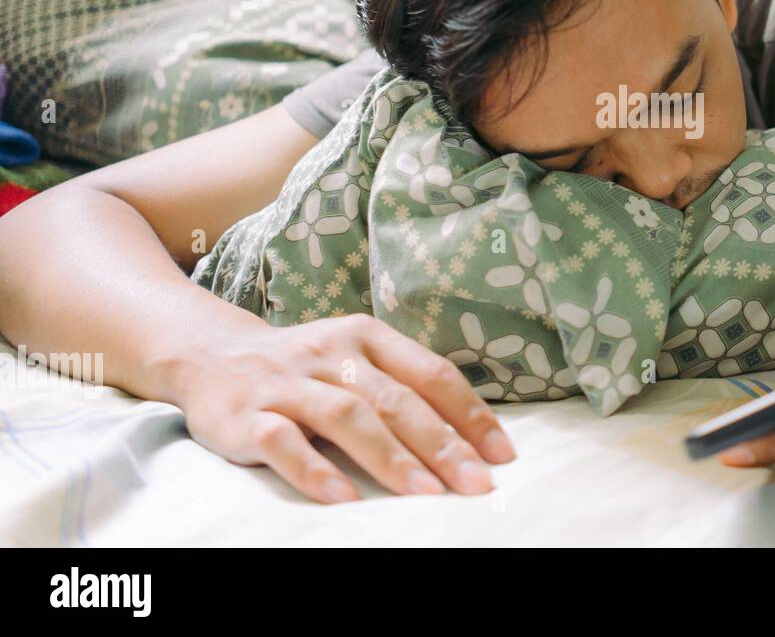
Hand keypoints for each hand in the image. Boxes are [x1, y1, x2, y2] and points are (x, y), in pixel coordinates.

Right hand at [173, 313, 514, 501]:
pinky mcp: (246, 414)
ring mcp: (288, 383)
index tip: (501, 454)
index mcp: (368, 336)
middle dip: (441, 444)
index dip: (470, 414)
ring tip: (425, 492)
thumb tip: (471, 437)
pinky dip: (313, 469)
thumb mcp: (357, 359)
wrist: (212, 354)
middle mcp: (332, 353)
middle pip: (395, 399)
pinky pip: (282, 441)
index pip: (431, 373)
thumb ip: (404, 387)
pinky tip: (342, 498)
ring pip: (346, 415)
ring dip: (389, 456)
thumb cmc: (307, 367)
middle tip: (475, 483)